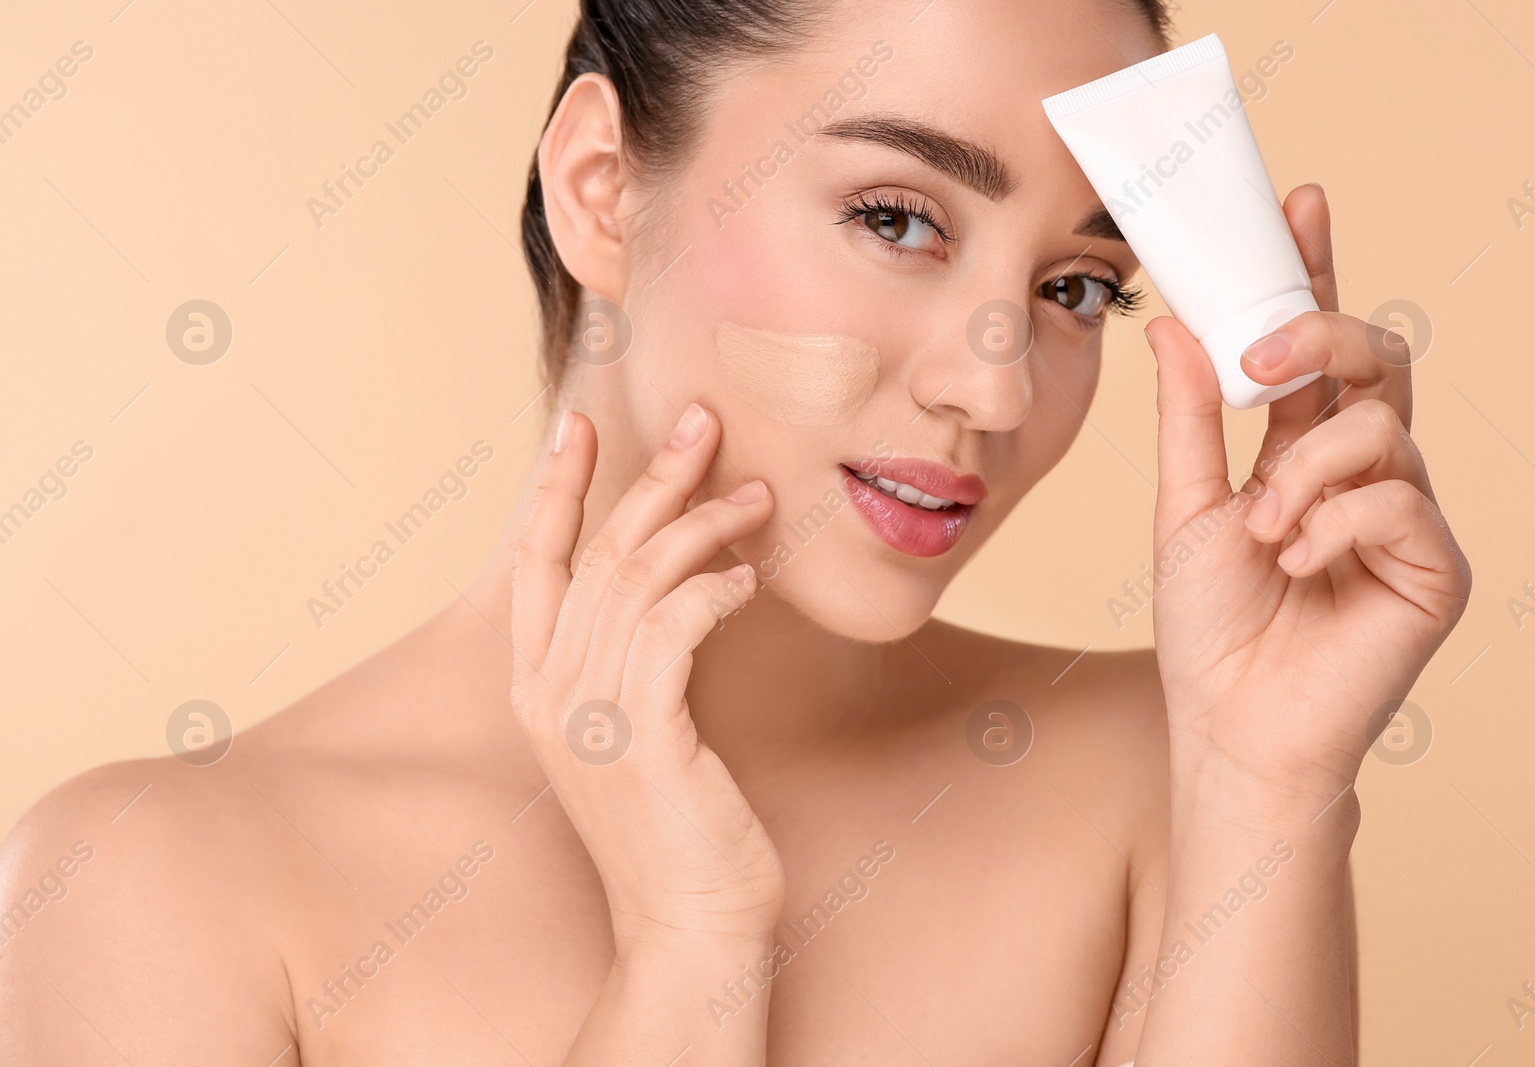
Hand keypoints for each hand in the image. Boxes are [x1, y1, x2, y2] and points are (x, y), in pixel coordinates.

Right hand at [510, 403, 784, 954]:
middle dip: (652, 476)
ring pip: (640, 579)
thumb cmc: (677, 821)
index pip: (538, 561)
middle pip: (598, 552)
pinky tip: (748, 579)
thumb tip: (675, 573)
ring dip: (703, 524)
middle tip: (704, 422)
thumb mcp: (637, 727)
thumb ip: (634, 656)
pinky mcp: (643, 736)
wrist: (690, 920)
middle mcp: (551, 692)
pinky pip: (674, 627)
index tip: (580, 423)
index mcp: (537, 685)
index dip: (557, 488)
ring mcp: (590, 716)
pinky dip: (712, 589)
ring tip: (756, 499)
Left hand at [1145, 183, 1471, 802]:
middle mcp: (1364, 472)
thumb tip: (1171, 322)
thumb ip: (1188, 418)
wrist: (1231, 725)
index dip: (1315, 273)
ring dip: (1306, 472)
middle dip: (1321, 336)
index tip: (1300, 203)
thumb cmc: (1210, 626)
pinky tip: (1299, 561)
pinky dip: (1335, 522)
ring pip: (1383, 428)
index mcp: (1303, 450)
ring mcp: (1406, 516)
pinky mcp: (1436, 568)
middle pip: (1378, 358)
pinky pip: (1399, 500)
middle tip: (1259, 359)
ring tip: (1263, 531)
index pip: (1319, 346)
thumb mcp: (1183, 507)